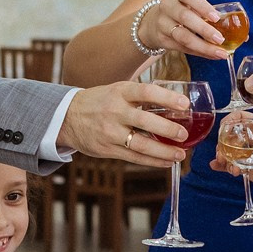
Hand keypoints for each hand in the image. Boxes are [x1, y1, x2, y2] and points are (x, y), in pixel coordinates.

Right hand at [61, 81, 190, 167]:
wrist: (67, 116)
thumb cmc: (101, 101)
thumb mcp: (118, 90)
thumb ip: (141, 96)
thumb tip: (175, 103)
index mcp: (120, 91)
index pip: (146, 92)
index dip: (167, 98)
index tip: (185, 104)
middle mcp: (115, 111)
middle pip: (145, 121)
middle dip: (168, 129)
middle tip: (184, 134)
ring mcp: (110, 132)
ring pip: (140, 144)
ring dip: (163, 151)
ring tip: (180, 153)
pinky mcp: (107, 149)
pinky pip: (134, 157)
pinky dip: (152, 161)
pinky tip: (166, 161)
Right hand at [138, 0, 232, 61]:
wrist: (154, 22)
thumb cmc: (184, 13)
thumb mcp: (193, 7)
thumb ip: (213, 17)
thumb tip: (243, 36)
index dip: (202, 6)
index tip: (216, 17)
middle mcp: (168, 6)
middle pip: (185, 17)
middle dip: (204, 29)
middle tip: (220, 39)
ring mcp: (162, 23)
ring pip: (182, 36)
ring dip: (202, 46)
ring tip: (219, 52)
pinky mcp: (162, 39)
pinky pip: (181, 48)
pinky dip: (198, 52)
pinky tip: (211, 55)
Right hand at [210, 119, 252, 198]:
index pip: (243, 118)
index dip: (231, 120)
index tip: (224, 128)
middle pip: (232, 135)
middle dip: (224, 141)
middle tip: (223, 150)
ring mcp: (251, 154)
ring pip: (230, 151)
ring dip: (222, 154)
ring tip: (224, 162)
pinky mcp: (250, 169)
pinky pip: (233, 165)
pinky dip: (223, 166)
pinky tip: (218, 167)